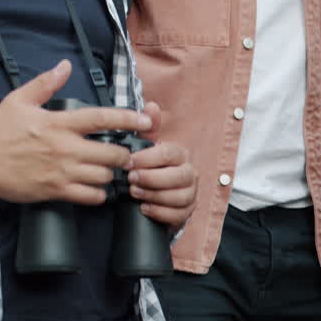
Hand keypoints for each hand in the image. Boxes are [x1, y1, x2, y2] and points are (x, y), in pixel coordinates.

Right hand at [0, 60, 151, 204]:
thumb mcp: (20, 100)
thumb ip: (46, 83)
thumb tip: (65, 66)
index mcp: (59, 122)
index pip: (103, 118)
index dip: (129, 119)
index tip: (146, 122)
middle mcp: (65, 147)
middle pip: (113, 154)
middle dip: (124, 155)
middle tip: (123, 155)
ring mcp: (62, 171)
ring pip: (105, 176)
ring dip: (111, 174)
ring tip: (107, 171)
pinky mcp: (56, 191)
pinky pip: (91, 196)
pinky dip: (99, 194)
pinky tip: (95, 188)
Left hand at [128, 102, 197, 228]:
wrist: (156, 194)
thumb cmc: (151, 168)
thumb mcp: (147, 146)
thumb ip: (148, 128)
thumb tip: (151, 106)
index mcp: (181, 155)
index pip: (169, 154)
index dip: (147, 159)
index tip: (129, 162)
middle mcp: (190, 173)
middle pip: (177, 177)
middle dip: (151, 179)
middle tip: (131, 179)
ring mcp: (191, 194)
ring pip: (179, 197)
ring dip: (154, 196)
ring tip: (135, 193)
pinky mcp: (187, 212)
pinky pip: (178, 215)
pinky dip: (160, 212)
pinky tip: (145, 208)